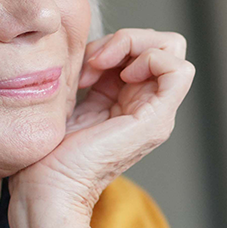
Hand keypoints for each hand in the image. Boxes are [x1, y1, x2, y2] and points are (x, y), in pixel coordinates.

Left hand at [12, 28, 194, 224]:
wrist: (47, 189)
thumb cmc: (46, 157)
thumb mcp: (68, 102)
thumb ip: (86, 76)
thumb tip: (89, 48)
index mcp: (126, 102)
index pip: (141, 49)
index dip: (112, 42)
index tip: (81, 64)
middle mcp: (147, 107)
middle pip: (162, 44)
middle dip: (127, 38)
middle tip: (94, 60)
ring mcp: (155, 115)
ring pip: (172, 50)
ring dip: (136, 44)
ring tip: (102, 64)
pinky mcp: (156, 121)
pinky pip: (179, 70)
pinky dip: (150, 58)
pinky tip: (121, 73)